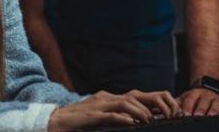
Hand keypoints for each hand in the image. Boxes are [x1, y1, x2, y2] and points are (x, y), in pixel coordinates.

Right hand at [48, 90, 180, 131]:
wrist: (53, 122)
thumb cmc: (77, 123)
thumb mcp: (100, 118)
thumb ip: (115, 117)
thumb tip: (133, 122)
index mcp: (109, 99)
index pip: (135, 96)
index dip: (152, 101)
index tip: (166, 111)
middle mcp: (106, 98)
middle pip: (134, 95)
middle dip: (152, 102)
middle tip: (165, 114)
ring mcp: (98, 105)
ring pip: (125, 102)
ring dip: (140, 111)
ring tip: (150, 121)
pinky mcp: (90, 115)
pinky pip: (109, 114)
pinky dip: (122, 118)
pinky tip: (130, 122)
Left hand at [177, 88, 218, 116]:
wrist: (207, 88)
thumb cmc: (193, 98)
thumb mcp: (183, 99)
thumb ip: (175, 106)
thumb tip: (168, 113)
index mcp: (194, 94)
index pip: (190, 100)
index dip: (187, 108)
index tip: (184, 114)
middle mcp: (206, 96)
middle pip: (203, 102)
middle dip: (200, 110)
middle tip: (197, 117)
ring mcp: (216, 100)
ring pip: (215, 105)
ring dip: (213, 111)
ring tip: (210, 117)